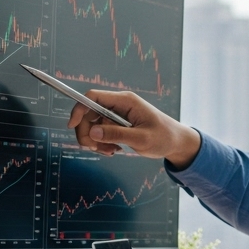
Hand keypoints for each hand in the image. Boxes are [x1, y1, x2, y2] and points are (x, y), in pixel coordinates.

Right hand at [66, 90, 200, 167]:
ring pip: (93, 125)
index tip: (72, 126)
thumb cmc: (164, 137)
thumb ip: (116, 134)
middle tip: (96, 149)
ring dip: (96, 141)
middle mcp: (119, 105)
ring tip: (111, 151)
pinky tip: (114, 150)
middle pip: (88, 113)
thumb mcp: (141, 138)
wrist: (176, 143)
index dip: (79, 109)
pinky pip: (101, 132)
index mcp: (125, 101)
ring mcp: (117, 115)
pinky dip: (102, 143)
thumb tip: (93, 132)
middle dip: (87, 132)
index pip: (93, 97)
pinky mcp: (118, 124)